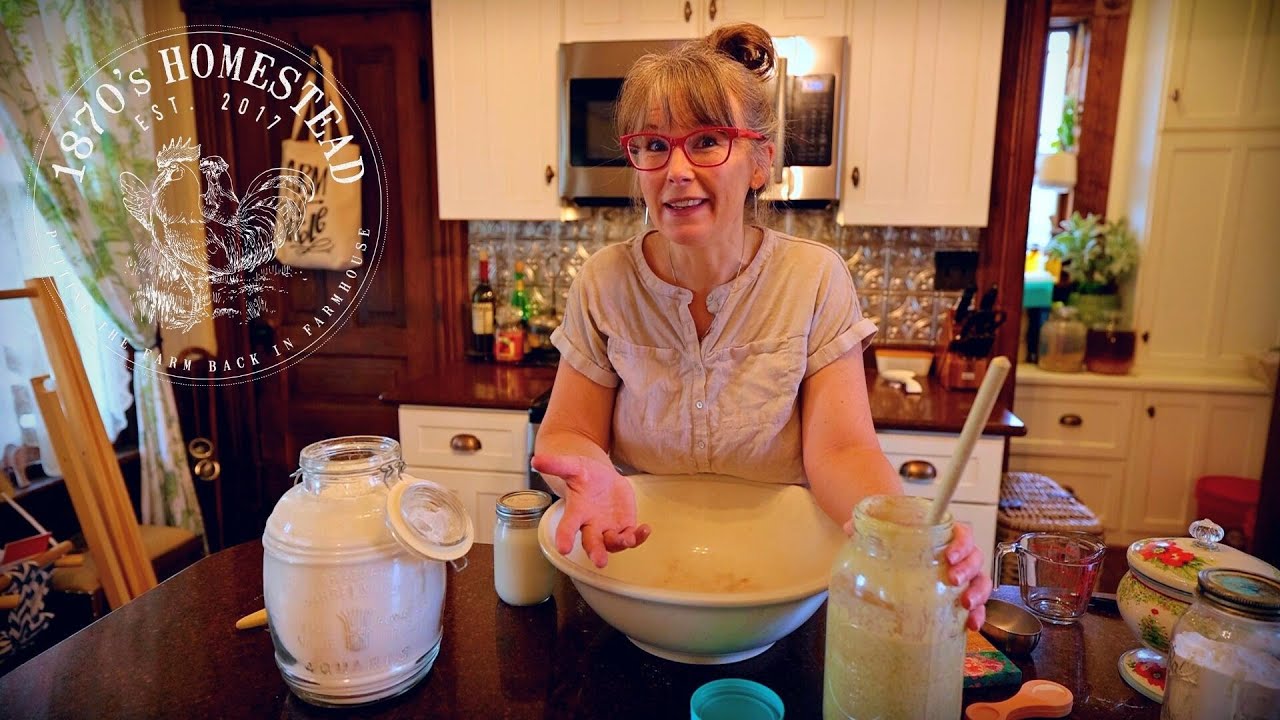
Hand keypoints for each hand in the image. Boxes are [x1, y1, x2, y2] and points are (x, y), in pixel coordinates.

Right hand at [530, 453, 651, 567]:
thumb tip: (536, 459)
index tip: (563, 548)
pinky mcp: (624, 527)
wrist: (602, 479)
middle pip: (591, 543)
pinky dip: (638, 537)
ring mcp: (608, 528)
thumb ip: (556, 464)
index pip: (567, 527)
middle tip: (599, 561)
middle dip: (595, 552)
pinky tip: (645, 530)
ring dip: (620, 543)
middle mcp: (591, 525)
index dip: (564, 537)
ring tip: (628, 540)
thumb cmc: (584, 475)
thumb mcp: (572, 466)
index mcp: (576, 512)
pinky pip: (631, 536)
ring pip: (613, 543)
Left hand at [841, 513, 991, 629]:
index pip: (962, 534)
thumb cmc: (900, 544)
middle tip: (952, 579)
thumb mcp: (885, 534)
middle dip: (967, 569)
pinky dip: (979, 614)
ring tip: (966, 604)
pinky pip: (978, 605)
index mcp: (944, 537)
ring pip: (981, 580)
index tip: (949, 555)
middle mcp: (958, 556)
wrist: (901, 558)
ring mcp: (963, 577)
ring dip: (978, 592)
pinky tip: (971, 624)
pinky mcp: (961, 597)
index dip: (961, 543)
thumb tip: (850, 528)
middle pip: (975, 558)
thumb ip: (869, 528)